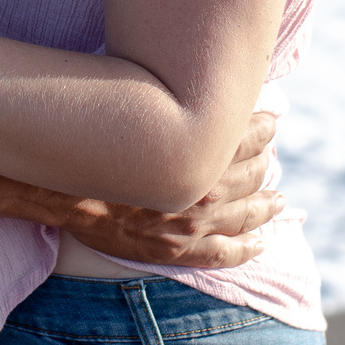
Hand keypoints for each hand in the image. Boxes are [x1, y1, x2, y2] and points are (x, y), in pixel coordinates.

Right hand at [58, 111, 282, 268]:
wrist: (66, 189)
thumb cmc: (101, 143)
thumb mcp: (142, 112)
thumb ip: (176, 105)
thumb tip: (198, 90)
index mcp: (200, 154)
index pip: (247, 139)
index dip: (262, 128)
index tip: (270, 121)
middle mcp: (206, 191)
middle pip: (252, 174)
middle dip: (265, 162)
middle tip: (272, 154)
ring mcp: (194, 224)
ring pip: (247, 214)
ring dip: (266, 204)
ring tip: (279, 198)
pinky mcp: (179, 249)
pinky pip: (225, 254)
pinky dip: (248, 248)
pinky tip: (261, 242)